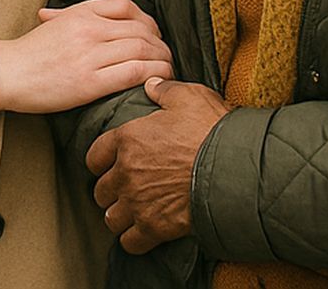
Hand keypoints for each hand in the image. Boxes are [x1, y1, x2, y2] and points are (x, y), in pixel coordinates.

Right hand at [0, 0, 173, 112]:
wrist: (8, 74)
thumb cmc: (31, 52)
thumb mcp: (56, 22)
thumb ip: (79, 14)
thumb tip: (102, 14)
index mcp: (81, 12)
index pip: (126, 5)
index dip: (147, 20)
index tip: (153, 35)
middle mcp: (88, 29)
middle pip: (140, 29)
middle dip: (160, 44)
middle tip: (167, 56)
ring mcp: (90, 55)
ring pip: (141, 50)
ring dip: (162, 61)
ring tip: (167, 71)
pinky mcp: (90, 82)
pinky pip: (132, 73)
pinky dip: (151, 75)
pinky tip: (156, 82)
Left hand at [88, 77, 229, 253]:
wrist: (233, 166)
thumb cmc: (209, 128)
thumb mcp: (187, 96)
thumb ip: (163, 90)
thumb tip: (151, 85)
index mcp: (128, 138)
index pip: (94, 156)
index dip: (101, 160)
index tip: (109, 163)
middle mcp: (126, 172)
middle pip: (100, 190)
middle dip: (110, 190)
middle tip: (124, 188)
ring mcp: (138, 202)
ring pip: (111, 218)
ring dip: (119, 216)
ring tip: (131, 212)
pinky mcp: (154, 228)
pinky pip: (130, 242)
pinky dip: (134, 239)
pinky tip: (143, 231)